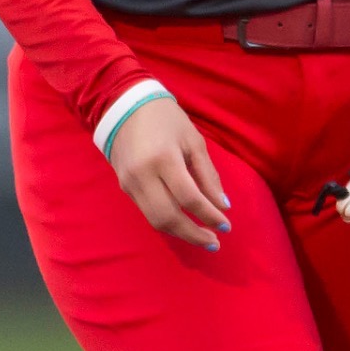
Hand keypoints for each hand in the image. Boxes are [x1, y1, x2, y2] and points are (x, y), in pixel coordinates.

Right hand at [109, 97, 231, 250]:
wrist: (122, 107)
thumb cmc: (165, 119)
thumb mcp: (194, 141)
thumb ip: (208, 175)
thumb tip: (222, 206)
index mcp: (164, 159)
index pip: (189, 198)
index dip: (210, 216)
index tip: (227, 226)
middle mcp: (143, 176)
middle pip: (169, 217)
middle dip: (194, 234)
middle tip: (215, 242)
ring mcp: (130, 184)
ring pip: (155, 220)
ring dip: (180, 233)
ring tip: (202, 238)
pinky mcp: (124, 187)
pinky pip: (147, 211)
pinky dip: (168, 222)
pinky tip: (183, 223)